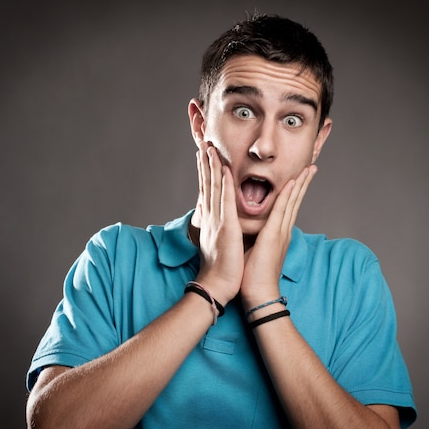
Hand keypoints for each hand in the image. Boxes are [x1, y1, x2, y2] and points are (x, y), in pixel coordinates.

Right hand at [193, 142, 243, 305]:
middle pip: (206, 184)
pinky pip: (225, 202)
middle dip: (204, 163)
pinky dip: (224, 184)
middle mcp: (211, 217)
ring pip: (213, 188)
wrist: (217, 285)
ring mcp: (217, 221)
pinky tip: (224, 169)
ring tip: (209, 148)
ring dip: (211, 167)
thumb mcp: (214, 241)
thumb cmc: (220, 267)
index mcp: (211, 220)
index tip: (202, 155)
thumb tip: (207, 214)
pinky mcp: (226, 227)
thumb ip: (212, 225)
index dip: (204, 171)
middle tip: (202, 143)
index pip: (207, 190)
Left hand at [240, 165, 317, 308]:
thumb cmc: (253, 277)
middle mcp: (283, 231)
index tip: (299, 177)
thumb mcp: (255, 251)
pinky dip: (288, 196)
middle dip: (304, 183)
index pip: (288, 208)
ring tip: (310, 168)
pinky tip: (292, 183)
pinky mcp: (274, 236)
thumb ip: (256, 238)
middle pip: (296, 201)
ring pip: (293, 202)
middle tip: (312, 166)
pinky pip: (282, 211)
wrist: (258, 295)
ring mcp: (281, 233)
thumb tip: (251, 231)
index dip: (295, 191)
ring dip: (301, 184)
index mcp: (278, 234)